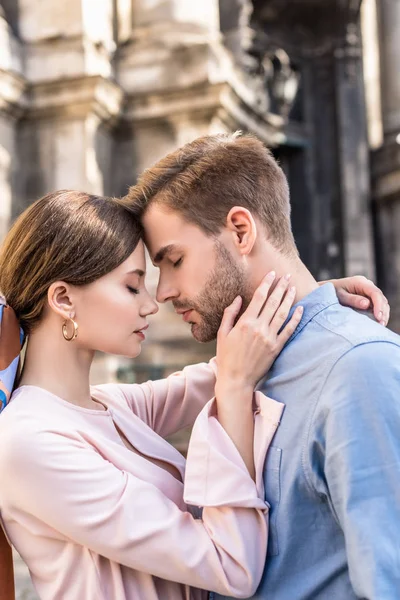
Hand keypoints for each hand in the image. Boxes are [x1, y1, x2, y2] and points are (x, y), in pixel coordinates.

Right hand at [216, 271, 303, 393]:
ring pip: (282, 313)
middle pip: (273, 302)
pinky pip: (289, 330)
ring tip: (293, 287)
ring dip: (289, 299)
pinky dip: (295, 319)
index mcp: (245, 323)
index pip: (259, 297)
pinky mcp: (276, 348)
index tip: (272, 274)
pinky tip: (300, 309)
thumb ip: (230, 314)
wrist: (236, 379)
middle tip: (287, 276)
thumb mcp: (222, 333)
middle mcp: (259, 328)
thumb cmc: (226, 356)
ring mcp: (269, 338)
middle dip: (281, 287)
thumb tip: (238, 298)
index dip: (267, 283)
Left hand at [323, 276, 389, 325]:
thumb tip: (367, 304)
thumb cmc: (331, 293)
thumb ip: (353, 300)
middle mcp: (367, 285)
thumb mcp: (340, 296)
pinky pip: (378, 306)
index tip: (378, 317)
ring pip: (382, 302)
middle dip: (383, 311)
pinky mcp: (368, 298)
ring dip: (383, 314)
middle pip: (381, 298)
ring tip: (381, 325)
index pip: (375, 293)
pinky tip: (379, 323)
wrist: (325, 291)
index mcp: (360, 282)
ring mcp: (368, 291)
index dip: (379, 305)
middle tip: (381, 324)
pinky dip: (380, 314)